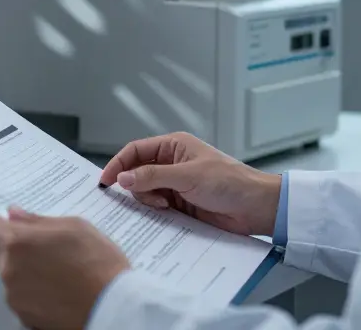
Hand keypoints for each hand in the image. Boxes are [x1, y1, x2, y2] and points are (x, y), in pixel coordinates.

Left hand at [0, 207, 130, 329]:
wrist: (112, 307)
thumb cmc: (97, 262)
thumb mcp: (74, 226)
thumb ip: (37, 220)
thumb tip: (14, 215)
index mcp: (17, 242)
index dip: (3, 226)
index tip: (19, 230)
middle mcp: (8, 270)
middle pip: (5, 255)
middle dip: (23, 252)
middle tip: (53, 254)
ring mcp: (15, 297)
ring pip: (15, 278)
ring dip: (29, 275)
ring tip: (61, 277)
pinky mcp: (25, 318)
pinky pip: (24, 300)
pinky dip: (36, 296)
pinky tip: (60, 295)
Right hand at [99, 132, 280, 236]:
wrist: (255, 208)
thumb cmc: (229, 182)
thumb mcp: (188, 176)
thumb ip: (153, 176)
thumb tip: (122, 178)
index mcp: (173, 146)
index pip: (136, 150)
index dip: (118, 164)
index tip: (105, 181)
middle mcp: (172, 162)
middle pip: (137, 172)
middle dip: (135, 186)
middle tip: (144, 198)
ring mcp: (175, 184)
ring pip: (145, 191)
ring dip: (149, 200)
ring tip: (165, 206)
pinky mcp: (180, 203)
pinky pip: (157, 206)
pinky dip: (156, 211)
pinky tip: (166, 213)